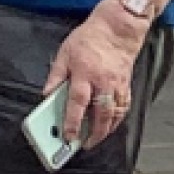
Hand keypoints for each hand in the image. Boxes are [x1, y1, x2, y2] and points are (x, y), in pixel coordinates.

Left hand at [43, 5, 146, 152]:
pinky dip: (117, 119)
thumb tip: (47, 94)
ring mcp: (117, 85)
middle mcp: (103, 82)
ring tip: (96, 138)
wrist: (118, 29)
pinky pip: (123, 107)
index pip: (78, 103)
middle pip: (100, 115)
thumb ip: (55, 76)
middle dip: (93, 134)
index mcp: (84, 74)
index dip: (73, 122)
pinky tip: (110, 124)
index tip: (68, 136)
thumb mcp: (64, 53)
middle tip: (84, 144)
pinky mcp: (126, 85)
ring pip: (114, 114)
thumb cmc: (91, 38)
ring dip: (106, 130)